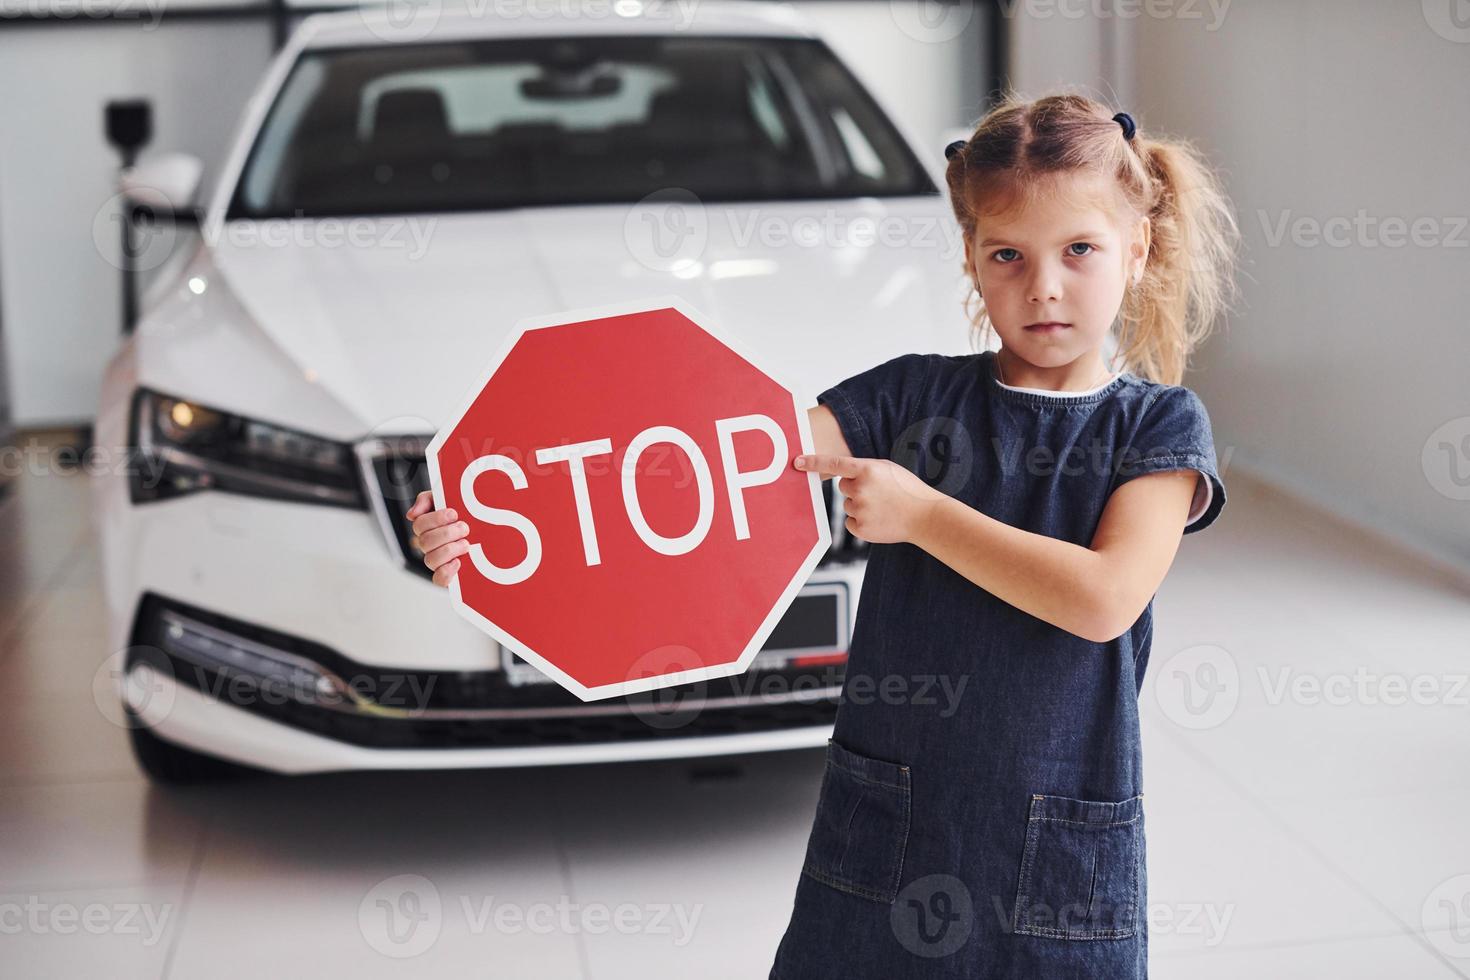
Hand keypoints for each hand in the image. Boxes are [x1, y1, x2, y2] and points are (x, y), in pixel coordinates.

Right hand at [405, 490, 468, 587]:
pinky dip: (446, 572)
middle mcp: (429, 545)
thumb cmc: (464, 513)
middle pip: (425, 542)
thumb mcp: (446, 499)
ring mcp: (438, 560)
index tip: (454, 513)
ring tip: (466, 544)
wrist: (488, 530)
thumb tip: (412, 514)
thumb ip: (427, 500)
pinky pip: (438, 579)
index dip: (435, 519)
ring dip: (449, 550)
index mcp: (427, 528)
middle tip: (465, 528)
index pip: (419, 525)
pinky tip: (458, 562)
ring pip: (430, 560)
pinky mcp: (448, 575)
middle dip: (447, 534)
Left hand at [793, 454, 948, 544]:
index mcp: (867, 470)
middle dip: (856, 489)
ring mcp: (860, 509)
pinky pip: (851, 523)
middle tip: (878, 494)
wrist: (924, 515)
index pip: (833, 464)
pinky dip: (862, 522)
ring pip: (848, 506)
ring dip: (860, 506)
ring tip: (883, 507)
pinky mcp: (861, 528)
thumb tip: (842, 476)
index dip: (813, 462)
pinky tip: (879, 519)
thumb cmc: (907, 489)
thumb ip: (864, 469)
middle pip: (843, 488)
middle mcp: (860, 489)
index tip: (797, 463)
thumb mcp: (887, 469)